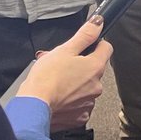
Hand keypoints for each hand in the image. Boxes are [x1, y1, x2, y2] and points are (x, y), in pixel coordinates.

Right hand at [19, 13, 111, 129]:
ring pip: (86, 87)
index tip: (85, 46)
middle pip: (94, 68)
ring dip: (76, 83)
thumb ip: (84, 35)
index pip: (106, 48)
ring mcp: (89, 102)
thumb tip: (98, 23)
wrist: (34, 106)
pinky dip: (71, 100)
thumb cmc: (46, 78)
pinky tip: (58, 96)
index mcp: (95, 67)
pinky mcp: (79, 116)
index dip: (95, 44)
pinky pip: (79, 104)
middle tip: (62, 65)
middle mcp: (96, 85)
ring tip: (58, 82)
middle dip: (80, 65)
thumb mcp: (64, 49)